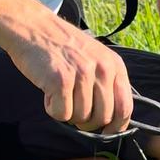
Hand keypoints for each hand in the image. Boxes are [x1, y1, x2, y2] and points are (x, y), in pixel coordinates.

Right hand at [6, 17, 132, 134]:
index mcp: (115, 65)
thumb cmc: (62, 46)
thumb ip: (107, 83)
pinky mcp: (61, 81)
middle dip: (88, 122)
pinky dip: (52, 109)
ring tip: (59, 92)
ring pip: (81, 118)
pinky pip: (62, 115)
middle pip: (103, 118)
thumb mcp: (95, 58)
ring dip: (68, 113)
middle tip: (73, 108)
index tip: (106, 132)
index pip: (125, 107)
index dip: (116, 126)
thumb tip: (113, 119)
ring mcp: (82, 74)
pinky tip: (49, 92)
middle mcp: (103, 70)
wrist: (34, 27)